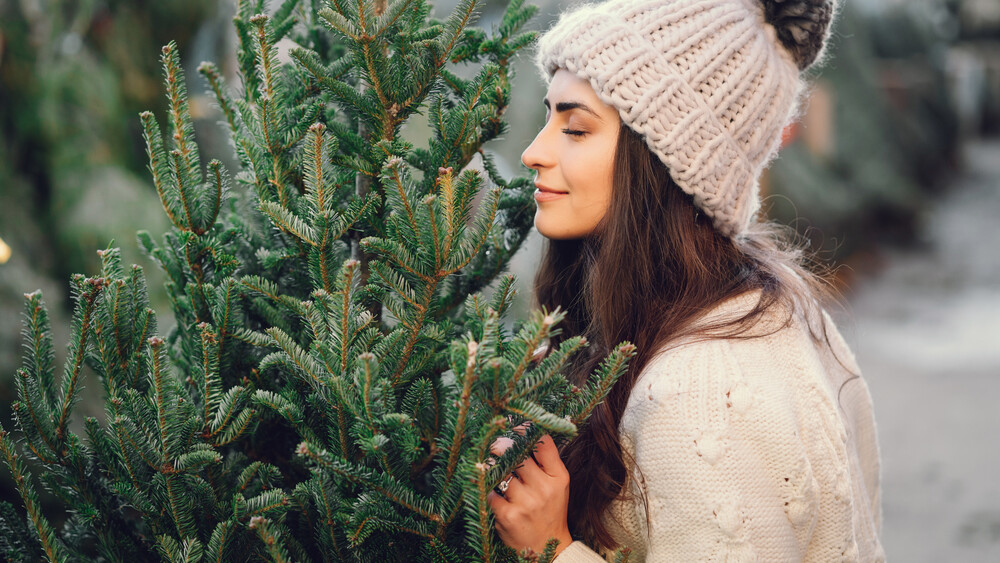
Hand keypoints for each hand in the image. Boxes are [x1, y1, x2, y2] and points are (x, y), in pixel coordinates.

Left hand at [487, 432, 572, 556]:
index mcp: (558, 477)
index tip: (514, 427)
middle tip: (495, 444)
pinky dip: (488, 490)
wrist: (548, 549)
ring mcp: (525, 503)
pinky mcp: (508, 515)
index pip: (543, 444)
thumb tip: (521, 433)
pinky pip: (490, 492)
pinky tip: (492, 492)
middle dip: (502, 446)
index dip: (526, 430)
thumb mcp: (557, 485)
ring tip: (491, 467)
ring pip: (501, 472)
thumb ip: (545, 462)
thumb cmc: (550, 511)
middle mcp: (544, 489)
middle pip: (517, 454)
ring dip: (493, 468)